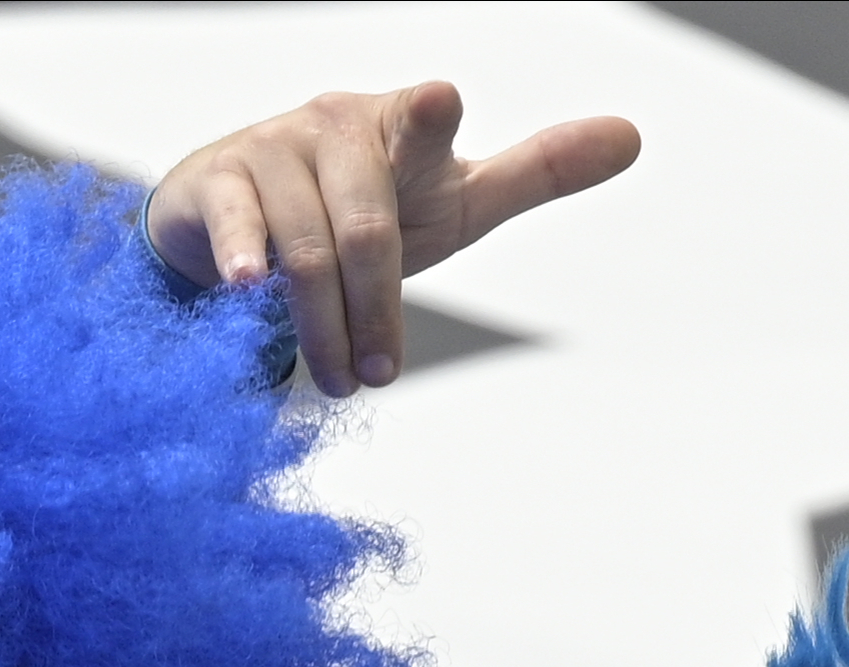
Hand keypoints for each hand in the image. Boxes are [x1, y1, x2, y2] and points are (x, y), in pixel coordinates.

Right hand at [145, 82, 636, 398]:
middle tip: (379, 378)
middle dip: (375, 312)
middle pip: (366, 227)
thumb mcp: (452, 197)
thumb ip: (536, 172)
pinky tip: (251, 293)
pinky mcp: (214, 182)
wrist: (236, 221)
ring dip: (322, 325)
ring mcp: (270, 149)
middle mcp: (335, 128)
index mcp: (402, 128)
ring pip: (306, 247)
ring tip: (336, 381)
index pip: (424, 120)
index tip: (441, 103)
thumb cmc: (360, 207)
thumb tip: (633, 136)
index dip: (430, 116)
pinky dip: (245, 264)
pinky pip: (237, 228)